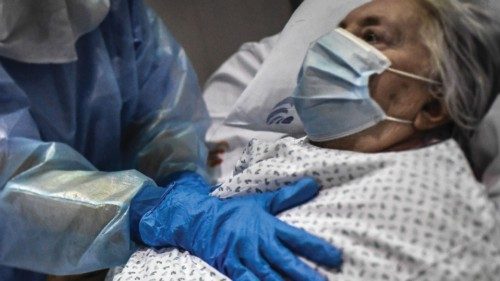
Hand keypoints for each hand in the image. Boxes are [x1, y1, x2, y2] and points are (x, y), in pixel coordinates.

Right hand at [137, 172, 341, 280]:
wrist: (202, 219)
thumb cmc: (235, 211)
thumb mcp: (262, 201)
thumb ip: (288, 196)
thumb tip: (313, 184)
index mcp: (268, 225)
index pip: (297, 237)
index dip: (317, 248)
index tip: (335, 257)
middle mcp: (258, 242)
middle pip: (285, 260)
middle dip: (305, 274)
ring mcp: (244, 256)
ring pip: (268, 275)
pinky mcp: (231, 267)